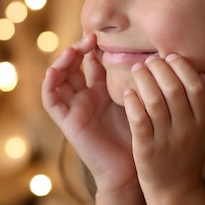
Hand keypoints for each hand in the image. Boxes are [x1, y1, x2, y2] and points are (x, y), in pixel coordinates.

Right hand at [41, 34, 136, 191]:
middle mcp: (86, 97)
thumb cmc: (141, 135)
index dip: (95, 47)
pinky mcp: (67, 121)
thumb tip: (155, 53)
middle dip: (79, 49)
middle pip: (74, 66)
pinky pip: (51, 100)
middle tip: (90, 38)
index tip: (105, 34)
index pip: (92, 62)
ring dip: (62, 62)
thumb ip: (138, 79)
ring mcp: (75, 108)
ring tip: (73, 50)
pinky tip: (56, 70)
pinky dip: (50, 83)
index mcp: (104, 91)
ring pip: (59, 78)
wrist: (132, 169)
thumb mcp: (139, 100)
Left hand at [122, 54, 204, 196]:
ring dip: (144, 81)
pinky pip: (139, 121)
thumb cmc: (189, 151)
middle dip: (160, 69)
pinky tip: (128, 92)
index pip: (196, 86)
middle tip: (149, 60)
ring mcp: (167, 140)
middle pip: (174, 90)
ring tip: (138, 69)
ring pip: (155, 102)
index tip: (169, 56)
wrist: (175, 189)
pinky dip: (133, 103)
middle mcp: (188, 129)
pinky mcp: (147, 150)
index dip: (182, 67)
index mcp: (204, 121)